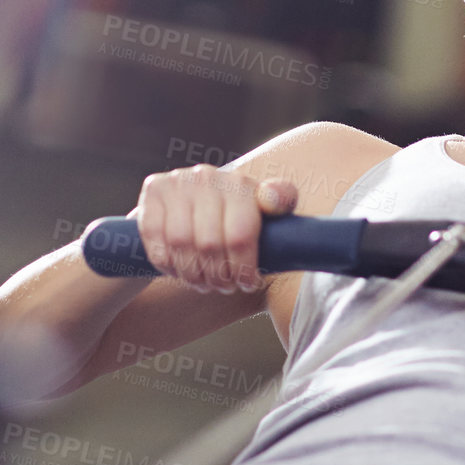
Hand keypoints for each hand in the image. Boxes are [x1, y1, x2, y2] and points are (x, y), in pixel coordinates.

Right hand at [133, 165, 298, 293]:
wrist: (177, 219)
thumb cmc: (227, 234)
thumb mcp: (259, 235)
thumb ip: (282, 239)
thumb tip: (311, 244)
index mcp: (246, 187)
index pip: (244, 231)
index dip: (244, 264)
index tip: (246, 283)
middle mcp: (214, 176)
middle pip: (213, 242)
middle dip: (218, 276)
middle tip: (223, 288)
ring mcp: (182, 179)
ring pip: (183, 242)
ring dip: (192, 273)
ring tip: (201, 283)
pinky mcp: (154, 187)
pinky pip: (157, 237)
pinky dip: (167, 263)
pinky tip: (176, 270)